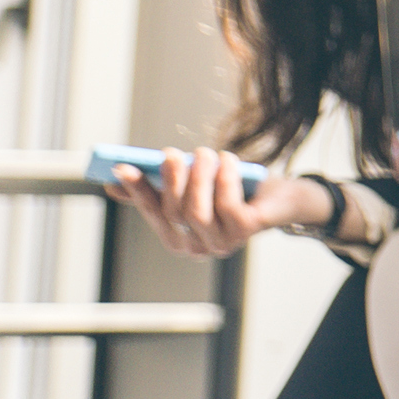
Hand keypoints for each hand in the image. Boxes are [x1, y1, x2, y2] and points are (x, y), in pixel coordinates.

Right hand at [106, 149, 329, 261]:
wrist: (283, 197)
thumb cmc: (234, 189)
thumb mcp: (195, 185)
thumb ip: (160, 185)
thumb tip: (115, 178)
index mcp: (178, 237)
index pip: (152, 213)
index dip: (137, 190)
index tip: (121, 167)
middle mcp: (198, 246)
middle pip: (173, 213)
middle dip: (171, 179)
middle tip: (173, 152)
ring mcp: (223, 242)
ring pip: (195, 212)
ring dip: (199, 176)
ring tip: (206, 152)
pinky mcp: (246, 231)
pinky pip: (227, 205)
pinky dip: (224, 178)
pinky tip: (228, 160)